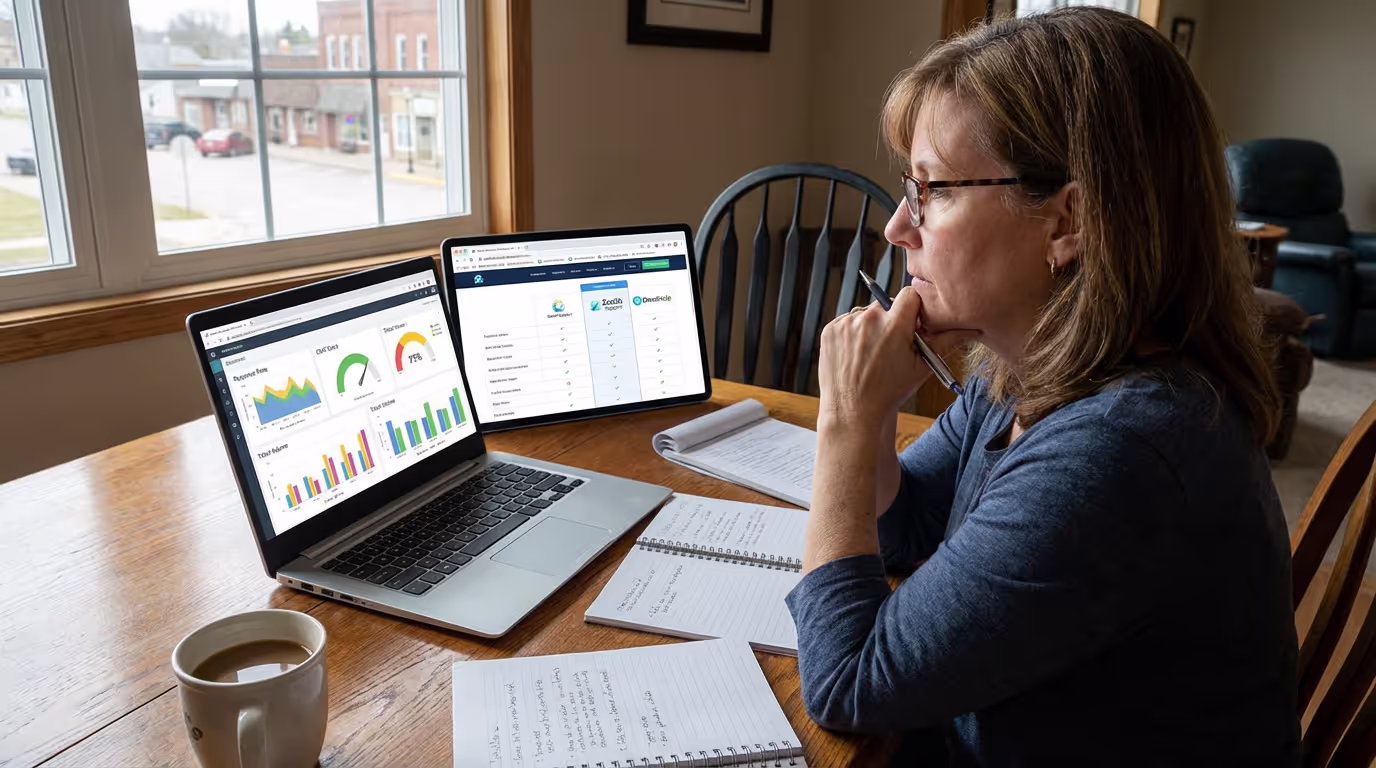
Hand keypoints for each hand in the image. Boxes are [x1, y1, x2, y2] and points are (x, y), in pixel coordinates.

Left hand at [817, 287, 967, 428]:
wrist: (854, 411)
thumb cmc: (890, 391)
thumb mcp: (922, 367)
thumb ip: (945, 341)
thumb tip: (971, 326)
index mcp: (894, 325)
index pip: (910, 295)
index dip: (913, 309)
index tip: (912, 324)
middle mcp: (868, 319)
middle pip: (886, 307)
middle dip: (891, 322)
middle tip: (890, 348)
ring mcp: (846, 324)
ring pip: (865, 315)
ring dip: (870, 328)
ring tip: (871, 356)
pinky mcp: (830, 330)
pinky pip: (846, 323)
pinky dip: (852, 334)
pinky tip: (856, 356)